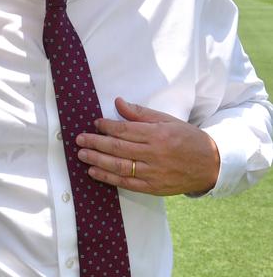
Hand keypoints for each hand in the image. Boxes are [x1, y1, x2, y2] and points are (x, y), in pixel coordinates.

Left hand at [75, 97, 219, 195]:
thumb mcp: (167, 120)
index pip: (125, 130)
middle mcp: (154, 154)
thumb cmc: (187, 138)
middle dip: (96, 143)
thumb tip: (118, 102)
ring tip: (82, 155)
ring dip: (98, 161)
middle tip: (79, 140)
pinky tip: (95, 172)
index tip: (95, 123)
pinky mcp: (154, 188)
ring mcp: (154, 173)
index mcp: (158, 135)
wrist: (211, 164)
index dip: (107, 126)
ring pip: (120, 167)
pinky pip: (127, 183)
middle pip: (119, 148)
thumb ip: (140, 113)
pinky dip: (109, 178)